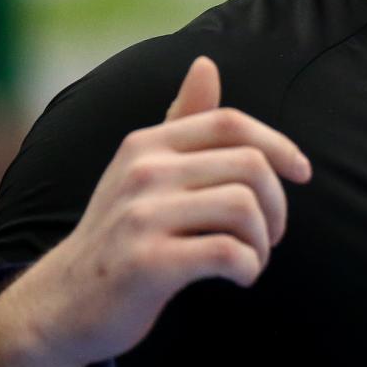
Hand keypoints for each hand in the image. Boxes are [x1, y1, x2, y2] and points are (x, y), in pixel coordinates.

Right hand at [0, 56, 311, 366]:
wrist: (63, 303)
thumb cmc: (120, 234)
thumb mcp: (144, 170)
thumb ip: (181, 120)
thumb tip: (206, 62)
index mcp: (147, 144)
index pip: (230, 123)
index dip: (278, 144)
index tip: (302, 172)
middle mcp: (142, 171)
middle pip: (249, 165)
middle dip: (277, 203)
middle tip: (271, 234)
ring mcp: (141, 216)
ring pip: (244, 208)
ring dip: (264, 241)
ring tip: (253, 257)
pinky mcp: (147, 263)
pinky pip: (227, 252)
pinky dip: (249, 266)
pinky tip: (241, 275)